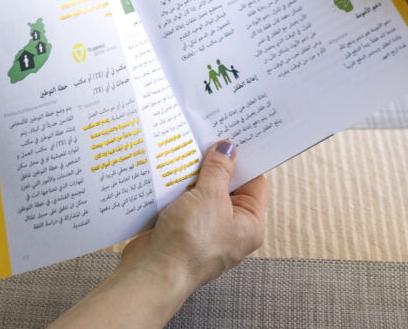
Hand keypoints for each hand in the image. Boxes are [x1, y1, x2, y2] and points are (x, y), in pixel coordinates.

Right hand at [120, 141, 268, 292]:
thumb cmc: (190, 242)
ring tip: (186, 149)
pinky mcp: (181, 231)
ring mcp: (205, 231)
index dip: (243, 159)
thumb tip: (227, 148)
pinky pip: (183, 203)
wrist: (153, 272)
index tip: (232, 136)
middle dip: (215, 165)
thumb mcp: (210, 197)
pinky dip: (177, 189)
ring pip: (203, 194)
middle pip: (227, 187)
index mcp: (249, 224)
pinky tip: (170, 171)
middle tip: (206, 138)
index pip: (254, 183)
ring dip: (193, 176)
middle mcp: (230, 229)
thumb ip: (219, 170)